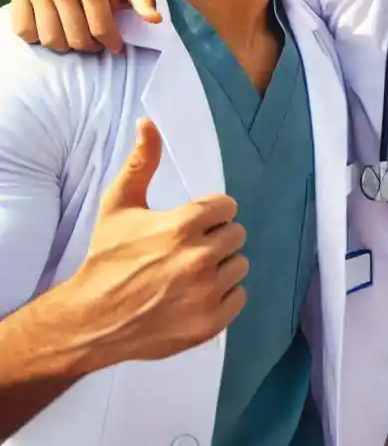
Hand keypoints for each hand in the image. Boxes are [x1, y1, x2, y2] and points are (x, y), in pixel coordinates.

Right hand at [10, 0, 158, 53]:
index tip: (115, 45)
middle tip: (96, 41)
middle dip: (91, 47)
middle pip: (76, 39)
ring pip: (51, 40)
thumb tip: (155, 20)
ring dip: (67, 46)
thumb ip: (143, 1)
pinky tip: (56, 27)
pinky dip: (40, 38)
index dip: (111, 44)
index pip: (101, 29)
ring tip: (77, 35)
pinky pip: (26, 33)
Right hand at [71, 118, 247, 364]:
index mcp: (183, 225)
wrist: (89, 320)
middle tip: (187, 250)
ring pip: (239, 265)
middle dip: (216, 238)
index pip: (227, 208)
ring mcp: (206, 293)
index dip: (210, 214)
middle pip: (236, 235)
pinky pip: (239, 297)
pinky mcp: (209, 323)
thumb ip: (142, 162)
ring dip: (221, 267)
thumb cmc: (106, 258)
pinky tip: (195, 295)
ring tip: (189, 274)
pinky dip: (223, 296)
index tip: (190, 225)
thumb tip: (149, 122)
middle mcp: (199, 258)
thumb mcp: (118, 205)